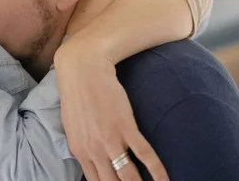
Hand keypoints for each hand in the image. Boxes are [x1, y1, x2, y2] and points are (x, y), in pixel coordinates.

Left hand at [54, 41, 168, 180]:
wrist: (82, 68)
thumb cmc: (76, 93)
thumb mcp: (72, 125)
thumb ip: (82, 146)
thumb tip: (90, 160)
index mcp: (79, 151)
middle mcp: (93, 150)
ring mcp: (110, 139)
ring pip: (128, 175)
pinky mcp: (125, 126)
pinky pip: (144, 154)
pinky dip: (158, 171)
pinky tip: (166, 180)